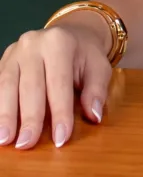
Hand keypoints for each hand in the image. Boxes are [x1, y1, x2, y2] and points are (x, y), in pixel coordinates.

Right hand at [0, 22, 111, 149]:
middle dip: (29, 118)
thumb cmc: (84, 54)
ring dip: (5, 115)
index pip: (59, 83)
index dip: (60, 112)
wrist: (71, 32)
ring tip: (5, 140)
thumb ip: (96, 90)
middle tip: (27, 144)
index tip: (61, 138)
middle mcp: (33, 44)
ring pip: (6, 85)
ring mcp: (14, 52)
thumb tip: (94, 116)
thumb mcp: (99, 67)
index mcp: (59, 42)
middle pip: (30, 85)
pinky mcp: (3, 62)